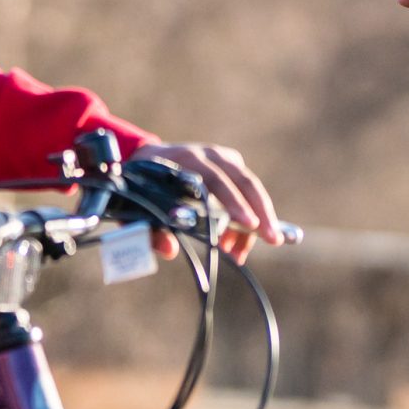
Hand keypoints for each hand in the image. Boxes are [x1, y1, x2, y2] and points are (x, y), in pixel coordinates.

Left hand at [135, 141, 284, 263]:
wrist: (142, 160)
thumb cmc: (138, 188)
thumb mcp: (135, 210)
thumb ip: (149, 231)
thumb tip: (170, 250)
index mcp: (184, 160)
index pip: (215, 178)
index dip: (233, 202)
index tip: (248, 225)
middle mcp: (208, 154)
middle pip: (243, 180)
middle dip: (260, 212)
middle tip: (272, 239)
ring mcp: (222, 158)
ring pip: (250, 187)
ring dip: (255, 220)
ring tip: (240, 254)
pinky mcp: (230, 165)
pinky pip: (247, 192)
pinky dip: (247, 218)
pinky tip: (236, 243)